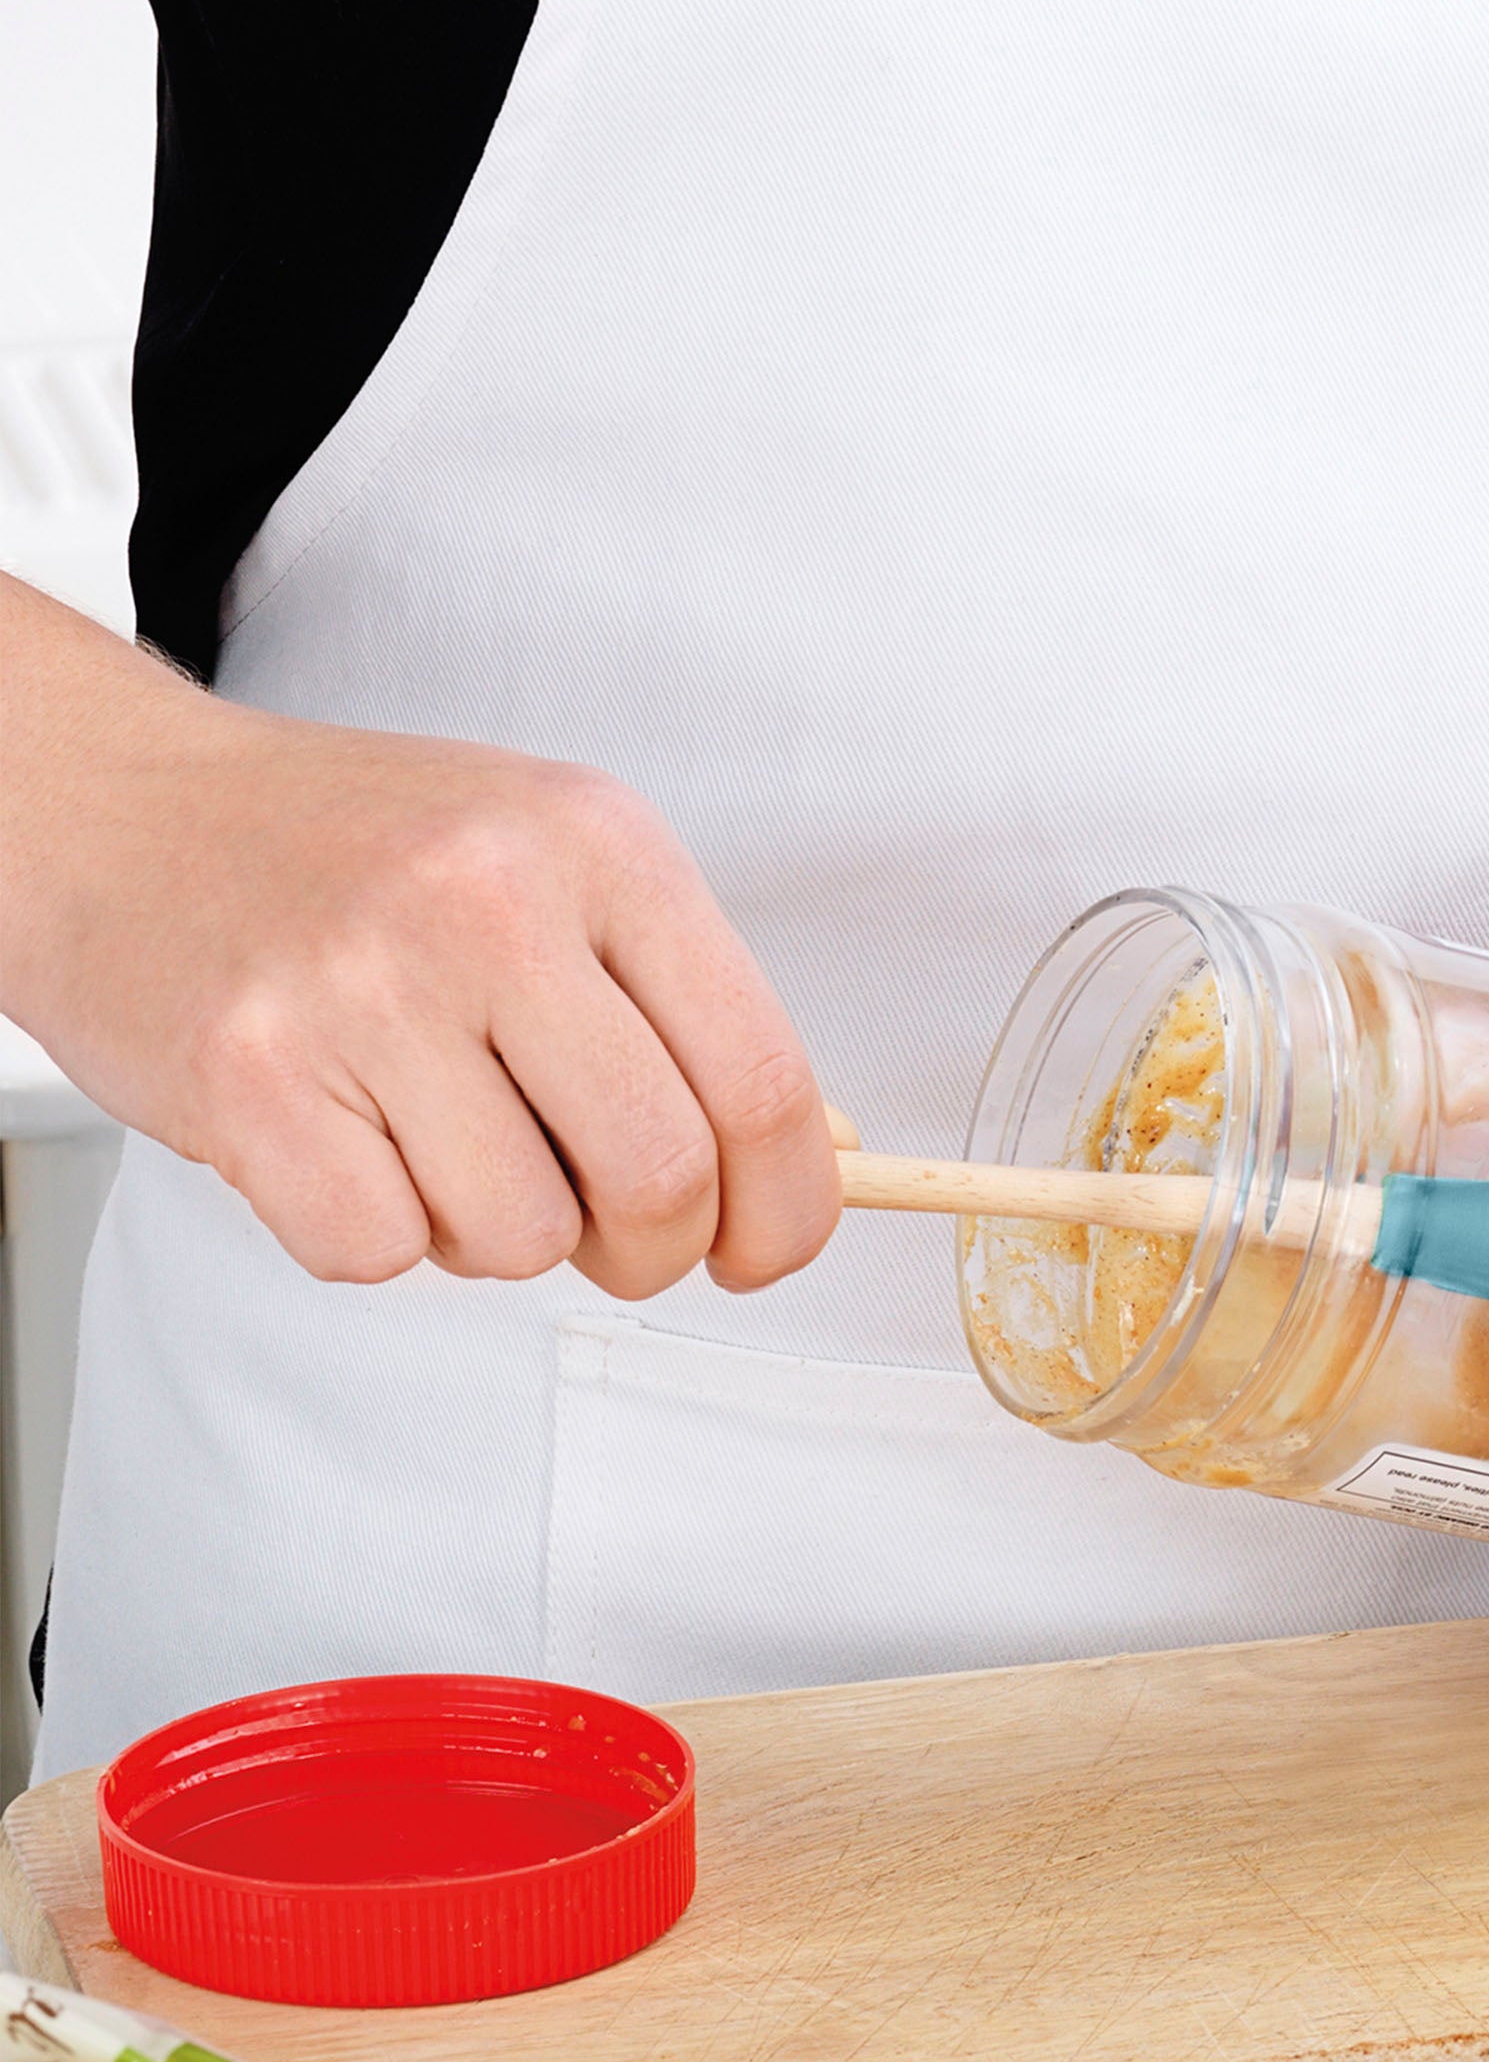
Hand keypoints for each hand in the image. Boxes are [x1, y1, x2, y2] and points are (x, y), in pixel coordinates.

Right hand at [0, 574, 836, 1296]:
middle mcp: (490, 901)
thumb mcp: (553, 867)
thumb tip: (798, 1169)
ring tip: (436, 1138)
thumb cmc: (352, 857)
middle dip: (652, 1249)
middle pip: (660, 1176)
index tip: (763, 1251)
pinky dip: (375, 1234)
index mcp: (601, 845)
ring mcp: (365, 985)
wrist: (117, 808)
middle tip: (609, 1232)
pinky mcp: (251, 1076)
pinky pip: (382, 1254)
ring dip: (494, 1232)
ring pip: (522, 1235)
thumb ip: (680, 1006)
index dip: (785, 1207)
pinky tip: (345, 1140)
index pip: (760, 1080)